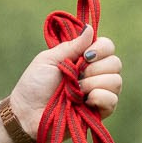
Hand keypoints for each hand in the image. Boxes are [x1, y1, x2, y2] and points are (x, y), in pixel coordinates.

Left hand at [7, 25, 124, 137]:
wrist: (25, 114)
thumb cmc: (33, 86)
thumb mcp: (49, 60)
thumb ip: (71, 46)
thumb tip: (89, 28)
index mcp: (84, 60)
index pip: (108, 47)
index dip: (102, 48)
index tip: (85, 55)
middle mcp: (95, 75)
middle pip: (115, 63)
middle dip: (94, 68)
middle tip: (76, 76)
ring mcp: (98, 94)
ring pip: (116, 81)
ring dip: (93, 84)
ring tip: (75, 92)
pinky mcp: (98, 112)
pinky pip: (113, 100)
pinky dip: (100, 97)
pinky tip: (85, 101)